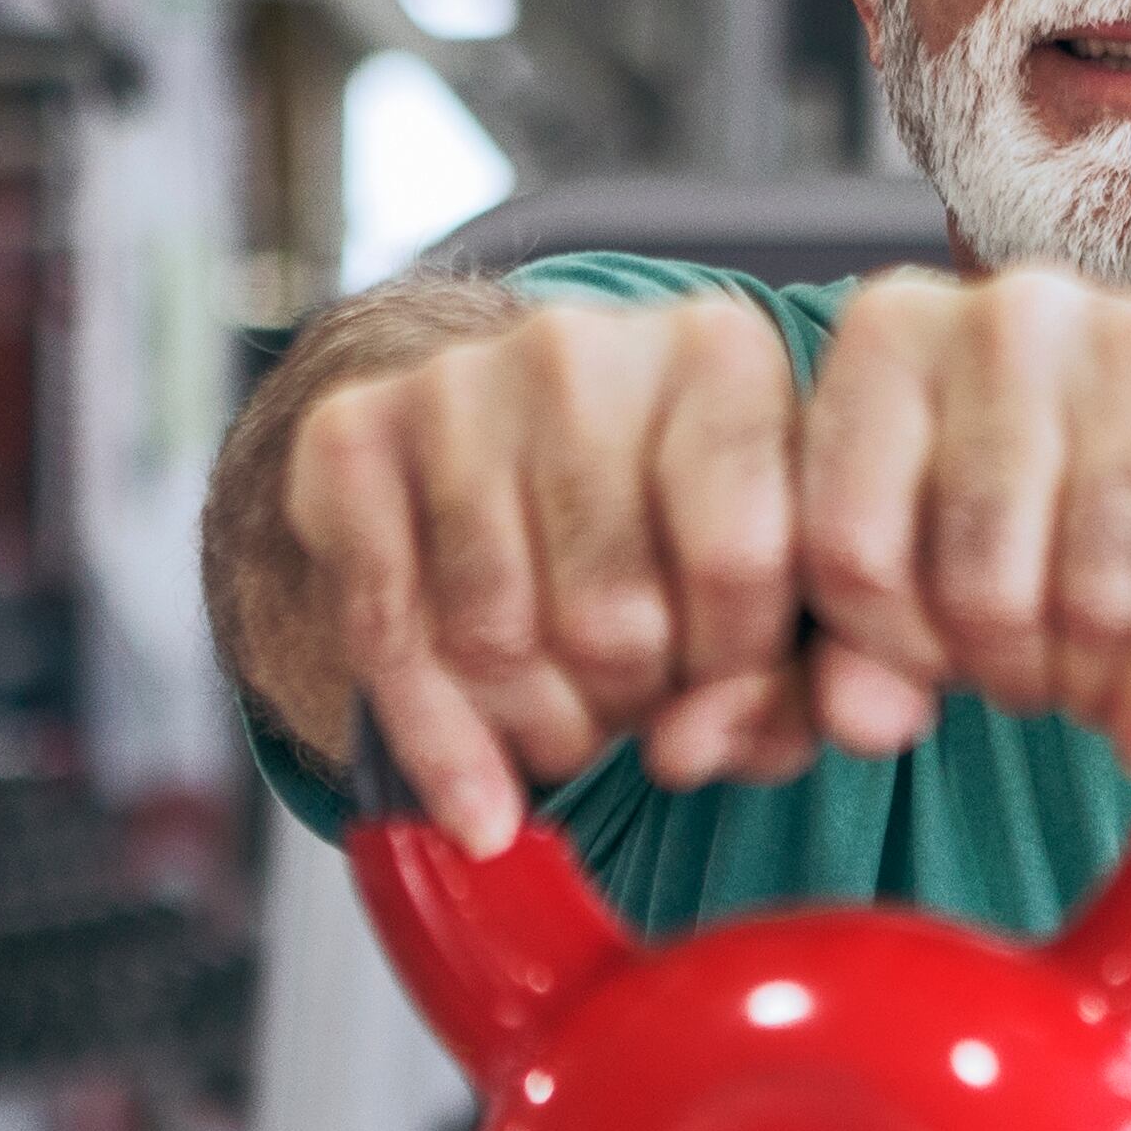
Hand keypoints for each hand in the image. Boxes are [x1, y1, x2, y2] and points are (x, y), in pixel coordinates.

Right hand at [281, 293, 812, 850]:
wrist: (515, 439)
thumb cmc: (678, 529)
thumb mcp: (774, 596)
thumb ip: (783, 689)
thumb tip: (687, 750)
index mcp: (722, 354)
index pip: (738, 562)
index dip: (732, 669)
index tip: (721, 686)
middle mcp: (582, 347)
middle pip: (609, 617)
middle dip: (630, 706)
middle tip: (635, 703)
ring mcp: (455, 383)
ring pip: (491, 638)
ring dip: (538, 728)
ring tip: (569, 715)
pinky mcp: (347, 432)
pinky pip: (384, 636)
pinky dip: (435, 741)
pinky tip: (476, 783)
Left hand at [793, 268, 1130, 774]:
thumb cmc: (1087, 497)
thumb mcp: (949, 556)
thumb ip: (870, 640)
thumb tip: (860, 722)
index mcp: (896, 331)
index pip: (848, 548)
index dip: (898, 648)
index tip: (945, 662)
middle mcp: (1010, 311)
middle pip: (977, 585)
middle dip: (1012, 672)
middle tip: (1047, 675)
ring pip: (1089, 598)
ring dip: (1099, 683)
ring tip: (1110, 671)